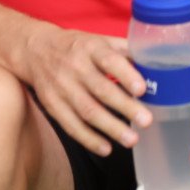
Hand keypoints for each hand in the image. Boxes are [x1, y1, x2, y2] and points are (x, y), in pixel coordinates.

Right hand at [18, 26, 149, 155]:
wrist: (35, 50)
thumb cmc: (77, 46)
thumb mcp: (99, 40)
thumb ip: (125, 51)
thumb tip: (155, 65)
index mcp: (91, 47)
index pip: (109, 61)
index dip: (125, 75)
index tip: (142, 90)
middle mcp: (75, 67)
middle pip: (100, 90)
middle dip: (124, 107)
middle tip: (146, 121)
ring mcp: (61, 87)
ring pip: (87, 111)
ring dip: (110, 128)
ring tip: (131, 140)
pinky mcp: (52, 105)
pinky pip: (71, 125)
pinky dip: (88, 139)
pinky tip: (106, 148)